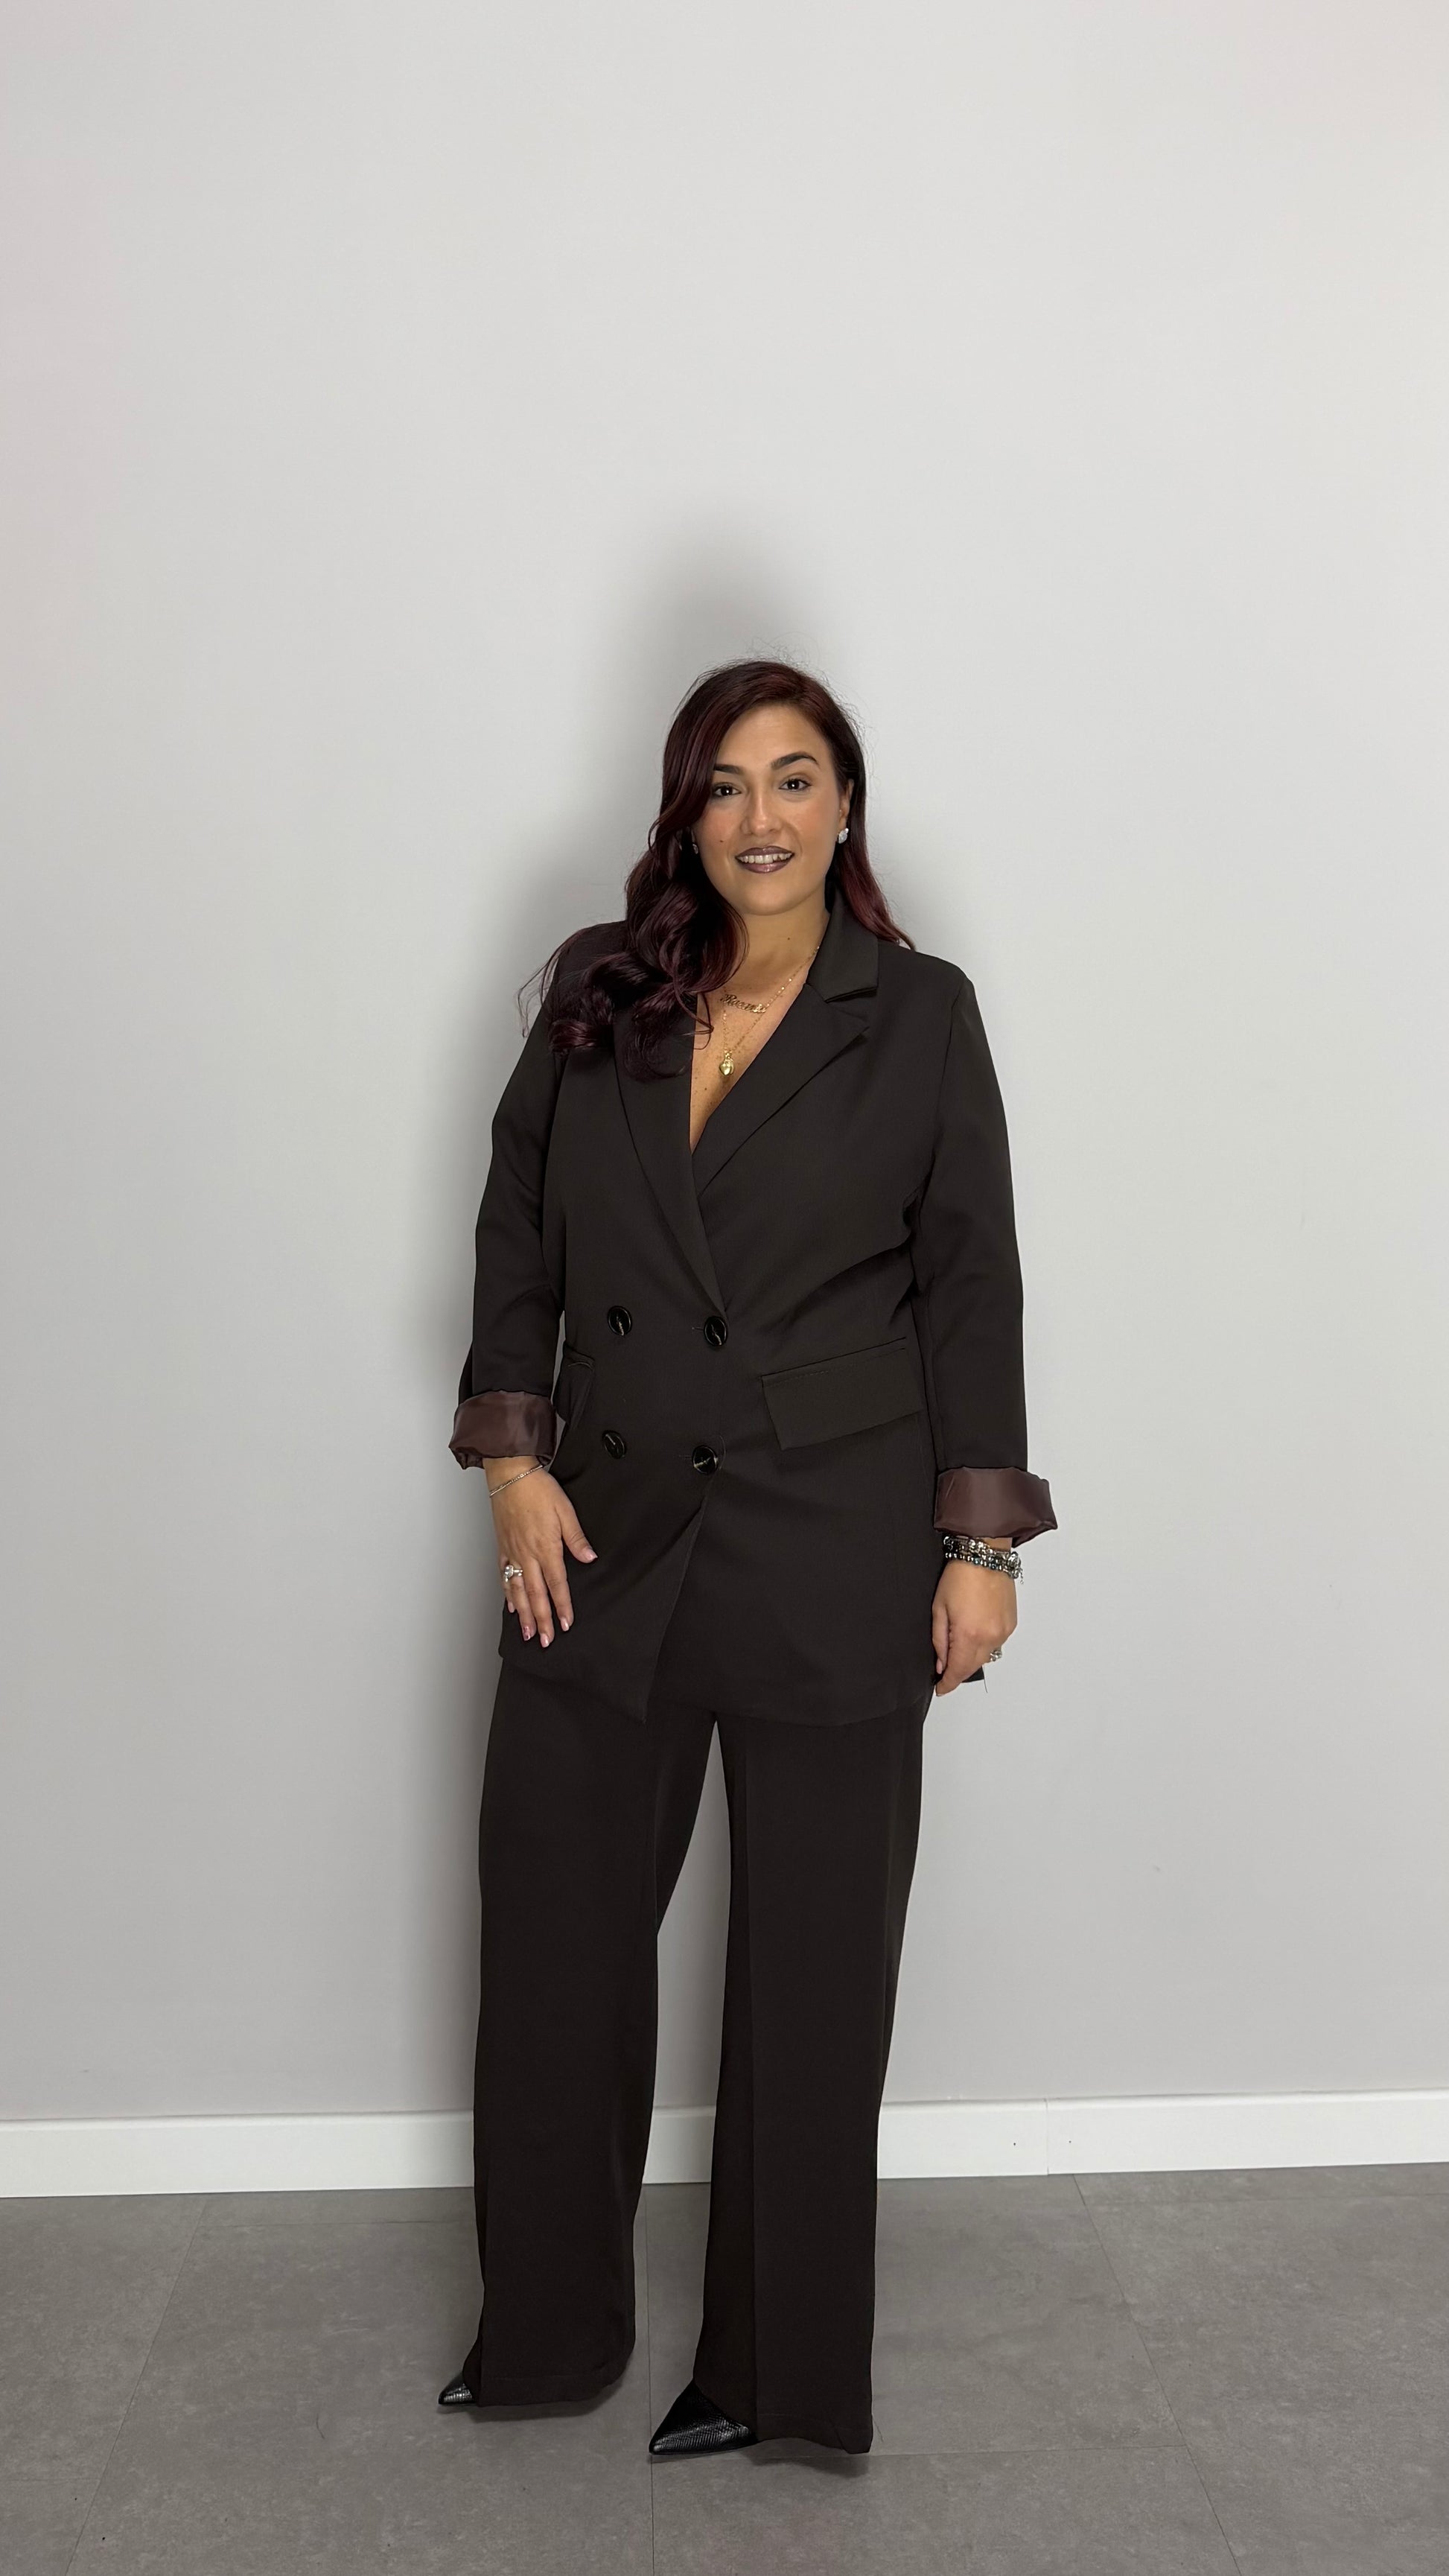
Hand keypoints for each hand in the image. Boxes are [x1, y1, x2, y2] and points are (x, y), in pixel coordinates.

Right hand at [486, 1457, 597, 1647]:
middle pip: (536, 1595)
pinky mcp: (502, 1547)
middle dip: (542, 1620)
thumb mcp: (565, 1510)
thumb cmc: (537, 1489)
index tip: (566, 1624)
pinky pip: (504, 1576)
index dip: (562, 1606)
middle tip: (546, 1641)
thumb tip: (589, 1558)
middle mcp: (527, 1555)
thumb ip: (576, 1538)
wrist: (509, 1474)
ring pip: (518, 1591)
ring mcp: (512, 1552)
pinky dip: (507, 1594)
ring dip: (524, 1615)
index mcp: (545, 1547)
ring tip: (527, 1633)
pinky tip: (511, 1605)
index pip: (557, 1584)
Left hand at [930, 1557, 1017, 1694]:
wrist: (984, 1555)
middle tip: (945, 1666)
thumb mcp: (939, 1609)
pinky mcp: (1011, 1625)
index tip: (941, 1688)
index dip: (947, 1683)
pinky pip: (996, 1644)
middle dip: (958, 1670)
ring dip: (972, 1656)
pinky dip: (985, 1644)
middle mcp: (990, 1637)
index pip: (957, 1671)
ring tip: (960, 1640)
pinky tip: (975, 1630)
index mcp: (969, 1635)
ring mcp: (1003, 1632)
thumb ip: (940, 1640)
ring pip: (986, 1657)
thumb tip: (942, 1662)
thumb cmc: (961, 1575)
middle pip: (973, 1667)